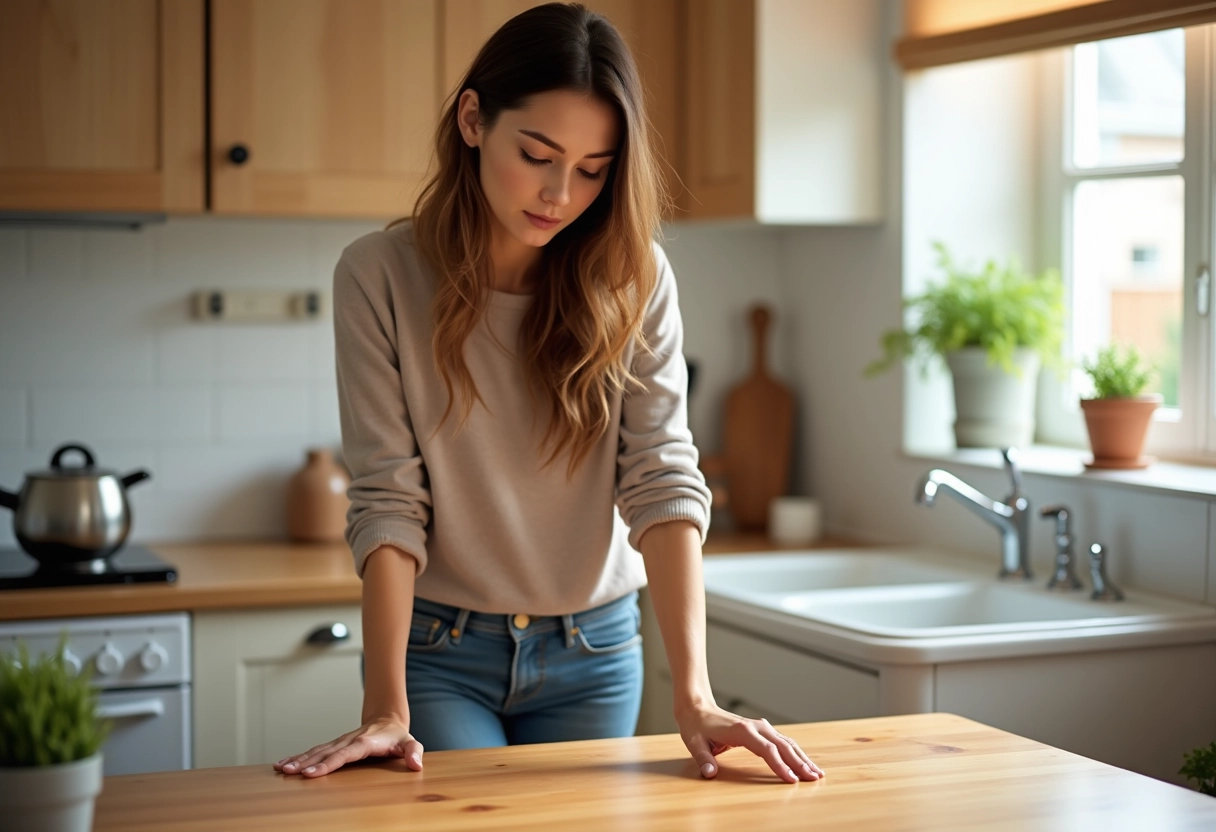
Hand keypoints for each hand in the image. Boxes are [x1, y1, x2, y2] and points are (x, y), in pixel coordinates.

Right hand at [273, 716, 422, 777]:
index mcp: (365, 742)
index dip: (328, 764)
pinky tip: (283, 764)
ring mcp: (339, 742)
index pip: (344, 754)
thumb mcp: (410, 742)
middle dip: (305, 763)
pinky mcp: (334, 745)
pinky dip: (298, 757)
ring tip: (281, 769)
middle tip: (289, 773)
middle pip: (324, 753)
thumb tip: (416, 763)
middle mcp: (349, 740)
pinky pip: (314, 751)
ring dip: (298, 760)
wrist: (387, 719)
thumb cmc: (397, 736)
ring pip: (316, 751)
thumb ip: (414, 752)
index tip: (311, 774)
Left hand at [675, 702, 824, 782]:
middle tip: (814, 778)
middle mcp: (755, 727)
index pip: (766, 750)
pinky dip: (795, 752)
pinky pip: (782, 742)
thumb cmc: (696, 726)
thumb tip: (709, 774)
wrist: (697, 707)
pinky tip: (804, 762)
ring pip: (787, 742)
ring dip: (802, 757)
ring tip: (816, 773)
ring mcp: (760, 727)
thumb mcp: (694, 743)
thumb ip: (703, 759)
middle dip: (799, 762)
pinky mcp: (761, 730)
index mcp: (742, 730)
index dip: (780, 765)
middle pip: (783, 745)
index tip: (792, 779)